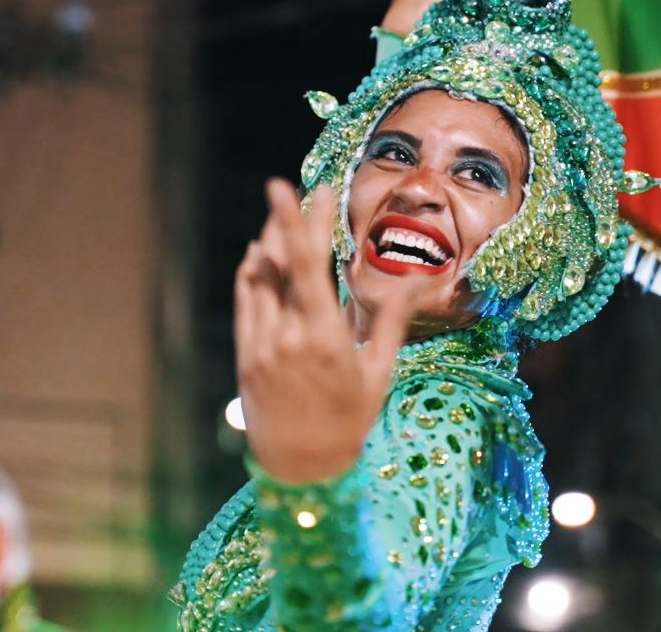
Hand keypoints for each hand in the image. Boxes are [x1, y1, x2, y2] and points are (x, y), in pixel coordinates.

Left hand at [234, 180, 415, 483]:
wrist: (301, 471)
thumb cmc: (349, 424)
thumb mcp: (378, 373)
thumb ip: (392, 322)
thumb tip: (415, 281)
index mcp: (324, 338)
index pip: (307, 264)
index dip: (303, 221)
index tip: (305, 188)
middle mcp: (286, 336)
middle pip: (282, 262)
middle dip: (290, 220)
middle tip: (302, 191)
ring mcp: (260, 345)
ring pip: (258, 277)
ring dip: (269, 241)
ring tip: (282, 216)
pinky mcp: (245, 355)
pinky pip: (245, 301)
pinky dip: (252, 272)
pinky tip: (259, 254)